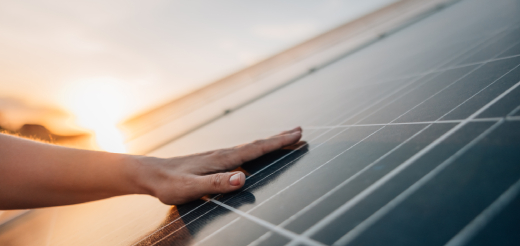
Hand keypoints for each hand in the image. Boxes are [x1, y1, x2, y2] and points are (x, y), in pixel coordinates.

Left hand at [135, 127, 301, 204]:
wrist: (150, 174)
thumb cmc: (169, 183)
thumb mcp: (191, 188)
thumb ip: (216, 183)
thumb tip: (243, 178)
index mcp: (222, 159)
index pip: (255, 149)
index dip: (277, 143)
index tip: (296, 135)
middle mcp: (222, 154)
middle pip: (256, 145)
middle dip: (279, 138)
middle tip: (299, 131)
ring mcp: (218, 156)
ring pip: (250, 147)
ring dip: (269, 143)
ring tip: (284, 139)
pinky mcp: (213, 161)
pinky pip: (241, 153)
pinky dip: (255, 150)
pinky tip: (254, 153)